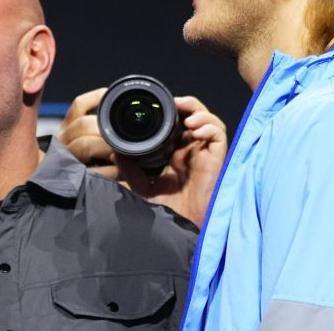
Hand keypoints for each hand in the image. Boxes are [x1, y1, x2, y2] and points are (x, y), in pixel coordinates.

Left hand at [57, 89, 226, 226]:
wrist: (184, 230)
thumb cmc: (168, 213)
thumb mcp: (142, 189)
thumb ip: (130, 171)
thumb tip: (115, 152)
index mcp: (176, 155)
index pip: (176, 125)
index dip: (170, 113)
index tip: (154, 108)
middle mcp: (192, 151)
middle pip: (193, 117)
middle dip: (184, 106)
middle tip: (170, 104)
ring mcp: (205, 154)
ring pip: (208, 120)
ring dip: (197, 112)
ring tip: (184, 115)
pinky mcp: (217, 158)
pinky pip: (218, 134)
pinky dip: (208, 125)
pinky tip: (194, 129)